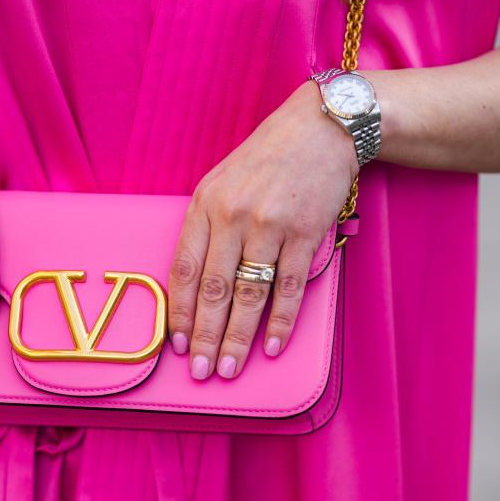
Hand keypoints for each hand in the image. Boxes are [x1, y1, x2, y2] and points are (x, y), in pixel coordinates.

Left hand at [168, 81, 357, 378]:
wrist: (321, 128)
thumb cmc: (266, 159)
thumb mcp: (221, 182)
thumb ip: (206, 226)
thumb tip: (195, 285)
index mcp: (205, 204)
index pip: (185, 269)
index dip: (180, 312)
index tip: (178, 344)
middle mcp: (233, 216)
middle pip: (214, 290)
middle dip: (205, 336)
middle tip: (202, 372)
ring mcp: (270, 226)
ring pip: (249, 294)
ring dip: (239, 337)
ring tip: (230, 368)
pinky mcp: (305, 234)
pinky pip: (289, 287)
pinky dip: (281, 321)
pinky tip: (273, 346)